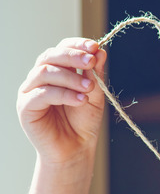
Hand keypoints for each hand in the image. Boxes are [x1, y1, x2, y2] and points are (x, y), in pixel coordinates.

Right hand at [17, 38, 106, 164]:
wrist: (76, 149)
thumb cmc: (83, 122)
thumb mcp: (95, 95)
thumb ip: (96, 74)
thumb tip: (100, 51)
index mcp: (56, 71)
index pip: (61, 48)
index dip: (76, 45)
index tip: (94, 46)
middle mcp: (39, 78)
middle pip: (50, 56)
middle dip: (73, 56)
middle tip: (91, 62)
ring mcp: (30, 91)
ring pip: (45, 72)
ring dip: (70, 77)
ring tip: (89, 88)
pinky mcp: (25, 107)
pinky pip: (41, 94)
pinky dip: (63, 94)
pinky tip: (81, 100)